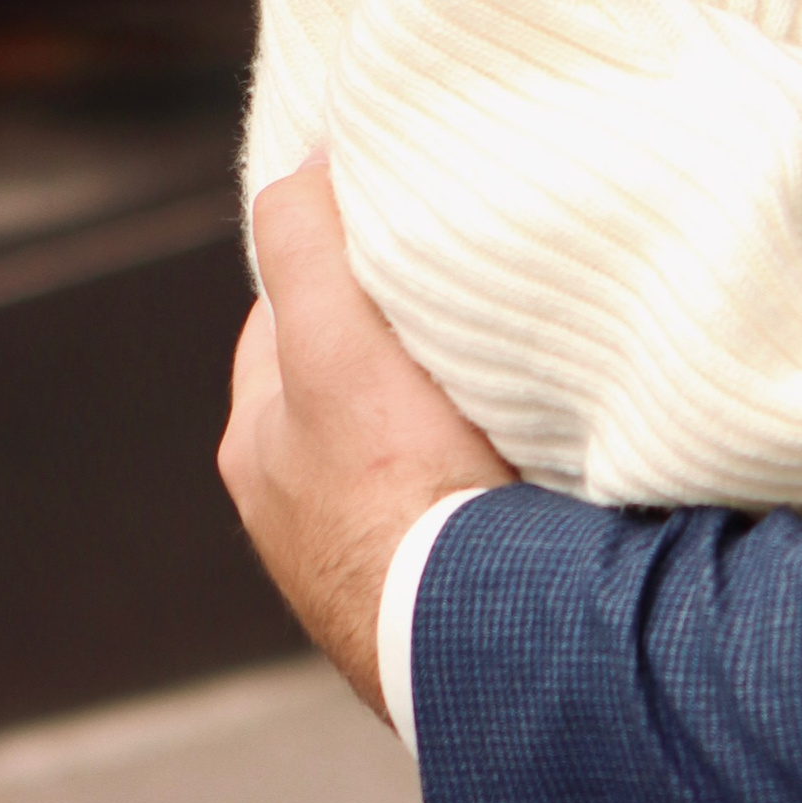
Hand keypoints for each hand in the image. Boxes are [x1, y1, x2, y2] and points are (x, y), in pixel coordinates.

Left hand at [219, 161, 510, 715]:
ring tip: (521, 378)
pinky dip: (493, 475)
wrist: (478, 643)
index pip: (290, 313)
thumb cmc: (398, 496)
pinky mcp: (442, 596)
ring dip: (456, 413)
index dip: (344, 259)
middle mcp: (301, 508)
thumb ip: (307, 241)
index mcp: (259, 443)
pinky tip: (543, 460)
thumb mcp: (333, 342)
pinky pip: (464, 504)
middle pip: (353, 378)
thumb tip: (311, 159)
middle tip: (477, 298)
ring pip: (411, 444)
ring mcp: (370, 558)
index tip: (406, 230)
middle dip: (405, 339)